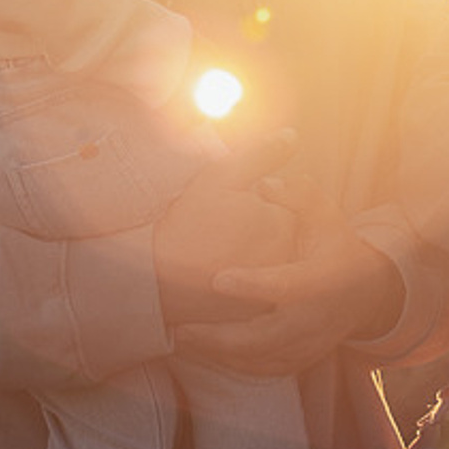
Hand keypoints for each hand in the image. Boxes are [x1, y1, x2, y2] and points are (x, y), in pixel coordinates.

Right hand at [154, 131, 299, 326]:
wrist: (154, 279)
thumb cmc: (186, 223)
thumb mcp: (222, 177)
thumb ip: (263, 155)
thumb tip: (293, 136)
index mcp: (283, 224)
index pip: (285, 204)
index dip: (257, 200)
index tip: (230, 209)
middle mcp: (285, 260)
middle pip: (281, 233)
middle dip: (260, 228)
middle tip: (221, 230)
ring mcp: (272, 289)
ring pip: (269, 260)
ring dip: (251, 253)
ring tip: (215, 251)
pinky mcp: (254, 312)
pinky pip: (255, 289)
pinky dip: (241, 280)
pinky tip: (214, 272)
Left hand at [175, 176, 405, 376]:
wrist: (367, 292)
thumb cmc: (336, 245)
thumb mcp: (326, 214)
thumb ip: (298, 194)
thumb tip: (265, 184)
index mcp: (323, 279)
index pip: (287, 286)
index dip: (254, 285)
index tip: (217, 280)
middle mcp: (317, 318)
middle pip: (266, 337)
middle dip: (221, 337)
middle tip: (181, 328)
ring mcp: (310, 344)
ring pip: (261, 359)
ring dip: (220, 354)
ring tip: (182, 340)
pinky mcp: (301, 360)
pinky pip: (264, 370)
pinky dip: (233, 364)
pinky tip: (204, 351)